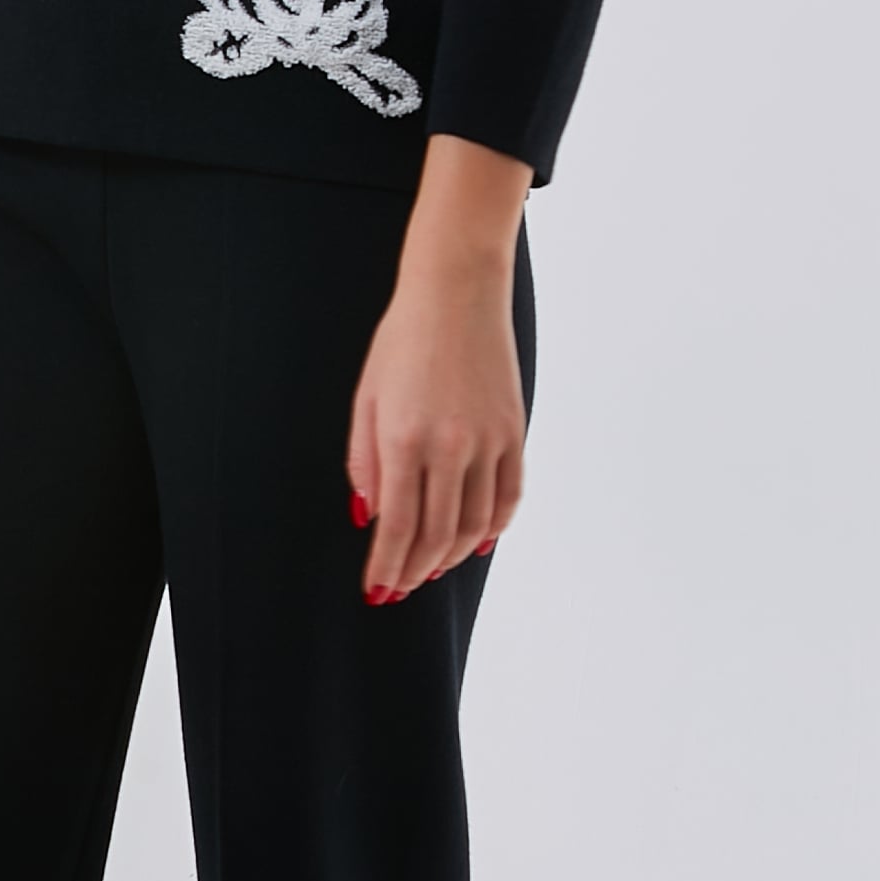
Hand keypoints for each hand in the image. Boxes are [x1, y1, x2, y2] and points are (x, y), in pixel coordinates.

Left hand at [346, 135, 530, 600]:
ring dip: (450, 556)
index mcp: (403, 439)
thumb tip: (369, 517)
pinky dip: (494, 528)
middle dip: (414, 570)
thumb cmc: (401, 341)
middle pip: (435, 534)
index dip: (387, 565)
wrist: (457, 292)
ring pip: (474, 524)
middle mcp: (449, 447)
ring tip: (431, 569)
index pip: (396, 526)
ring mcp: (488, 441)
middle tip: (399, 589)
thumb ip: (363, 462)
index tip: (377, 588)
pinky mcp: (515, 432)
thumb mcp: (366, 398)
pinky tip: (476, 543)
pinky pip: (509, 497)